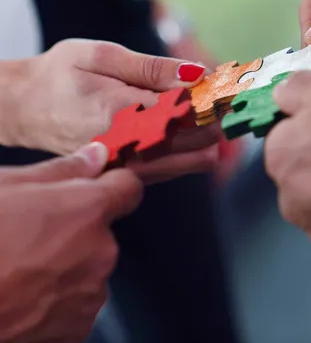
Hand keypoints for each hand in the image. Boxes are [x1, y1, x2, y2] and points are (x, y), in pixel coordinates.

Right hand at [0, 142, 142, 341]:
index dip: (111, 185)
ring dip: (65, 268)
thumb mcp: (4, 186)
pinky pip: (74, 304)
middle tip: (28, 236)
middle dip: (75, 231)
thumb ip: (60, 171)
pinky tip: (20, 298)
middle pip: (101, 233)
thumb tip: (97, 156)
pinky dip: (55, 301)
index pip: (128, 188)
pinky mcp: (75, 331)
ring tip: (18, 272)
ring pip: (87, 270)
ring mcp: (90, 296)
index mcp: (88, 212)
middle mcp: (101, 253)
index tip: (94, 188)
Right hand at [5, 39, 221, 183]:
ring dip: (212, 134)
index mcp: (121, 111)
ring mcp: (128, 166)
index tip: (233, 84)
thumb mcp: (102, 56)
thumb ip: (153, 68)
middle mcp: (128, 146)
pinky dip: (195, 151)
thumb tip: (199, 74)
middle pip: (197, 137)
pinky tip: (202, 136)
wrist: (26, 109)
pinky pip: (175, 168)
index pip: (188, 108)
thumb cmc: (61, 74)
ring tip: (219, 113)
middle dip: (219, 114)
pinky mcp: (129, 174)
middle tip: (230, 97)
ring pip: (192, 158)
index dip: (216, 96)